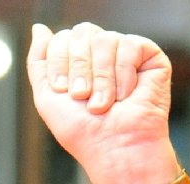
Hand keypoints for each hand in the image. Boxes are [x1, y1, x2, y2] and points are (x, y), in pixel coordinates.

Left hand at [27, 23, 189, 183]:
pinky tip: (127, 96)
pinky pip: (129, 45)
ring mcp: (126, 55)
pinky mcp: (150, 58)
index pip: (63, 38)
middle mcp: (102, 54)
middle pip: (82, 33)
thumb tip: (40, 28)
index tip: (63, 92)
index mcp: (79, 62)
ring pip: (105, 39)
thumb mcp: (47, 97)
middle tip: (83, 98)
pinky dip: (123, 75)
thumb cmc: (83, 132)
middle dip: (79, 68)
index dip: (59, 63)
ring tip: (104, 104)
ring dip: (101, 78)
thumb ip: (39, 61)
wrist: (114, 149)